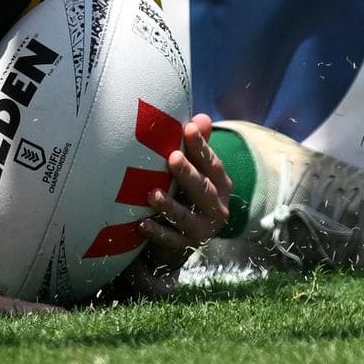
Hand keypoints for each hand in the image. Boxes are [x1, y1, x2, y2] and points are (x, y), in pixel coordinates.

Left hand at [126, 113, 231, 296]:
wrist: (190, 234)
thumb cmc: (191, 191)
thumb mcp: (198, 170)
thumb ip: (198, 146)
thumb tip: (201, 117)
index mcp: (221, 185)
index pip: (212, 164)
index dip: (201, 146)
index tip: (187, 128)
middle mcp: (216, 208)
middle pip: (203, 190)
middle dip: (188, 173)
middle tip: (172, 157)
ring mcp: (202, 229)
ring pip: (186, 218)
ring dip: (170, 206)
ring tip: (152, 193)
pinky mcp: (186, 245)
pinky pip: (171, 240)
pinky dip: (157, 232)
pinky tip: (142, 223)